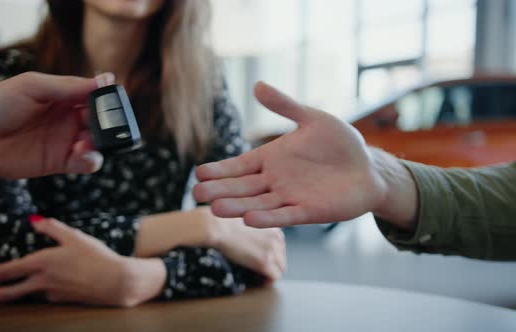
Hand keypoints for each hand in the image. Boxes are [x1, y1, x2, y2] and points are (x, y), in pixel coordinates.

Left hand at [0, 72, 114, 179]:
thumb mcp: (32, 86)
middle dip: (107, 123)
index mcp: (62, 96)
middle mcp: (67, 118)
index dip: (106, 97)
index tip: (114, 98)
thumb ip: (69, 86)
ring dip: (100, 143)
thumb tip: (104, 80)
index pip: (94, 95)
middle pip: (100, 121)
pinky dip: (91, 160)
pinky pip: (85, 163)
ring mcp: (64, 141)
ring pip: (97, 143)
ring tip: (86, 142)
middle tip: (103, 124)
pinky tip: (83, 154)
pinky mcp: (59, 162)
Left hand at [0, 217, 165, 306]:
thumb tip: (34, 219)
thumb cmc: (98, 257)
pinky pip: (44, 294)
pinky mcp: (62, 299)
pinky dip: (37, 290)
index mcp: (43, 263)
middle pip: (7, 292)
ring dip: (9, 293)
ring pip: (25, 295)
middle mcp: (43, 281)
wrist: (117, 281)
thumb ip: (52, 227)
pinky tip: (44, 283)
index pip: (7, 270)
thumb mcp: (75, 236)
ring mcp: (52, 293)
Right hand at [137, 207, 286, 280]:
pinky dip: (267, 281)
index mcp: (270, 223)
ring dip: (269, 273)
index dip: (270, 251)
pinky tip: (257, 281)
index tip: (258, 256)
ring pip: (280, 267)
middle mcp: (276, 235)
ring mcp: (271, 249)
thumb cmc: (217, 220)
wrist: (212, 226)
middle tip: (258, 270)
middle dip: (272, 263)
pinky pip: (274, 277)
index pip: (278, 242)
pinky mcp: (264, 262)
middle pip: (282, 255)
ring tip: (256, 276)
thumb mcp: (237, 217)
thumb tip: (238, 235)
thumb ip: (245, 226)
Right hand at [193, 82, 417, 229]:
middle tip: (196, 194)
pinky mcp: (308, 211)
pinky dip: (267, 219)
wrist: (368, 168)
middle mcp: (274, 181)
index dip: (220, 170)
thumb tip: (257, 84)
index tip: (199, 173)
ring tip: (215, 209)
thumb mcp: (312, 119)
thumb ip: (285, 105)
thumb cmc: (340, 143)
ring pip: (257, 204)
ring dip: (237, 207)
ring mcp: (289, 197)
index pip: (239, 166)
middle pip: (241, 188)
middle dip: (220, 191)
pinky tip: (249, 220)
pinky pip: (284, 216)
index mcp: (271, 159)